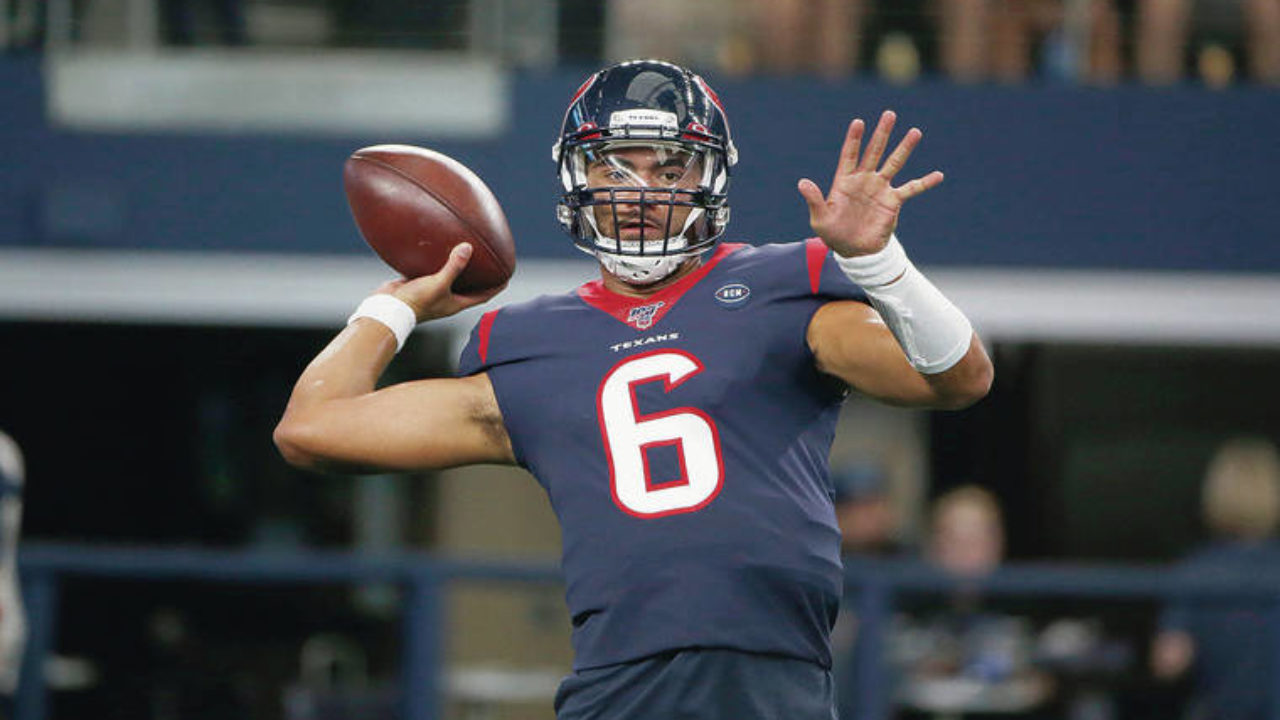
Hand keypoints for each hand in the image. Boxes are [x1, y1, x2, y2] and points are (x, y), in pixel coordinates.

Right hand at [379, 243, 505, 321]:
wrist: (388, 308)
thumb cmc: (415, 302)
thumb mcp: (438, 284)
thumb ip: (453, 267)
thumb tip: (468, 248)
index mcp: (456, 303)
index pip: (483, 296)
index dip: (496, 288)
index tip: (507, 277)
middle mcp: (446, 298)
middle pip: (468, 286)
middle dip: (479, 275)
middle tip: (489, 260)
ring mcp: (432, 291)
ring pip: (449, 277)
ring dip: (457, 266)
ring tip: (464, 250)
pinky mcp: (418, 283)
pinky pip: (431, 270)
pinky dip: (435, 260)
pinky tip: (435, 247)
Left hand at [798, 110, 943, 257]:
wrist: (854, 251)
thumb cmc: (833, 234)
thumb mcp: (819, 218)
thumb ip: (814, 199)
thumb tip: (802, 182)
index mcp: (844, 181)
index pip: (849, 155)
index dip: (854, 139)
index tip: (858, 122)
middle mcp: (864, 180)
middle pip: (874, 152)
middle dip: (881, 133)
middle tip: (889, 114)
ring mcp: (880, 189)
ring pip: (894, 163)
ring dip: (904, 148)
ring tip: (915, 131)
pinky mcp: (892, 202)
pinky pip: (911, 189)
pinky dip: (924, 183)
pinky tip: (938, 175)